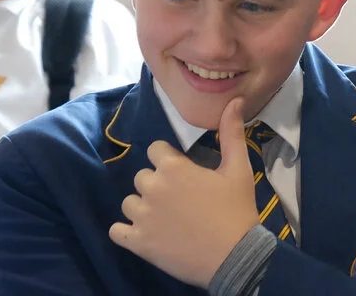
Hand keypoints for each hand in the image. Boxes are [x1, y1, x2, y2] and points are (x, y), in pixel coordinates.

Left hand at [109, 98, 260, 286]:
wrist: (235, 255)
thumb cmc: (237, 208)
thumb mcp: (238, 168)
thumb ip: (232, 133)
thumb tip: (236, 100)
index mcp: (173, 167)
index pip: (155, 150)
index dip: (169, 159)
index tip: (184, 172)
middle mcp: (152, 188)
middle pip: (141, 176)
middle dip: (156, 183)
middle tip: (179, 197)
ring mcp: (142, 216)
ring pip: (129, 202)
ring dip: (142, 206)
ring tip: (164, 216)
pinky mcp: (138, 242)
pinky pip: (116, 231)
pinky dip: (126, 232)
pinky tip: (144, 233)